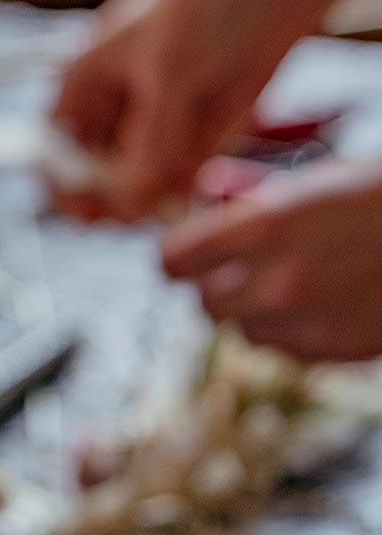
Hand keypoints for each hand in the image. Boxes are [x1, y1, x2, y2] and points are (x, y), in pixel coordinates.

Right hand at [51, 0, 319, 221]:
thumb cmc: (202, 6)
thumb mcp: (169, 73)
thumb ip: (148, 142)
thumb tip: (125, 208)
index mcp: (86, 80)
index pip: (54, 148)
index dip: (62, 183)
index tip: (87, 213)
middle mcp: (116, 108)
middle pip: (95, 176)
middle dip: (110, 201)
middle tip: (136, 213)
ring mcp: (156, 125)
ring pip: (138, 186)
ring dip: (150, 201)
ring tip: (171, 198)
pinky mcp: (199, 137)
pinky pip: (180, 181)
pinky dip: (183, 194)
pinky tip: (192, 192)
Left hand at [162, 157, 381, 362]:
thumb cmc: (369, 196)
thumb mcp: (301, 183)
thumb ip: (245, 198)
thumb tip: (205, 196)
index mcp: (260, 226)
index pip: (172, 261)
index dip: (174, 258)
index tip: (182, 255)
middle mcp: (276, 280)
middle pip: (205, 305)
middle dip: (213, 286)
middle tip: (234, 268)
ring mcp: (307, 322)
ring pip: (245, 333)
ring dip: (253, 313)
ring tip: (286, 282)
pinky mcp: (335, 351)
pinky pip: (287, 351)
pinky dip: (290, 333)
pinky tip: (317, 303)